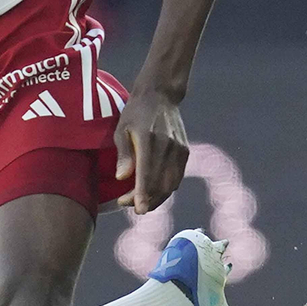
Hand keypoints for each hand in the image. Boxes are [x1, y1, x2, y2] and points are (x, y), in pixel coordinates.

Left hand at [113, 87, 189, 214]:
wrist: (160, 96)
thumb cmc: (135, 113)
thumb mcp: (121, 129)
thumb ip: (123, 154)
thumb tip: (122, 178)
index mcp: (149, 140)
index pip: (147, 174)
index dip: (143, 194)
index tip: (138, 209)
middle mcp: (167, 146)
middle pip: (160, 183)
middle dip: (146, 199)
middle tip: (129, 205)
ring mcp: (179, 149)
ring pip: (171, 183)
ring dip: (157, 197)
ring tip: (140, 202)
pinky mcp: (185, 151)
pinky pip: (177, 177)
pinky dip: (166, 189)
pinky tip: (154, 193)